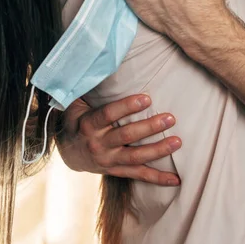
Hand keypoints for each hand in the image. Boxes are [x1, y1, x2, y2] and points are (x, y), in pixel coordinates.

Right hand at [58, 95, 180, 185]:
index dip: (127, 106)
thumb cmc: (77, 118)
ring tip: (177, 142)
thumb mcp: (77, 102)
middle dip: (149, 127)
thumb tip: (103, 64)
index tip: (147, 98)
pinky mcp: (116, 171)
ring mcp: (108, 161)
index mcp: (88, 124)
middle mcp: (98, 144)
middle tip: (170, 118)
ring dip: (158, 150)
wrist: (67, 150)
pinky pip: (138, 175)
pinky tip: (176, 179)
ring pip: (135, 157)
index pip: (108, 114)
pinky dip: (157, 178)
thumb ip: (90, 89)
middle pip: (126, 136)